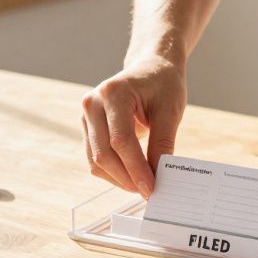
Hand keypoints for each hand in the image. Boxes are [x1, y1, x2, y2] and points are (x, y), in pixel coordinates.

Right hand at [81, 56, 186, 197]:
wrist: (151, 67)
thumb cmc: (163, 84)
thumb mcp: (170, 111)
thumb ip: (163, 143)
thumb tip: (157, 175)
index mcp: (113, 93)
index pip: (121, 140)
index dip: (136, 168)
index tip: (152, 187)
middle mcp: (93, 103)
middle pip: (104, 154)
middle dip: (127, 178)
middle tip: (149, 191)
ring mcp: (86, 115)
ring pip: (96, 160)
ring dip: (118, 179)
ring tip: (142, 185)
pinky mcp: (88, 127)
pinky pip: (95, 158)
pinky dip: (113, 172)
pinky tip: (131, 176)